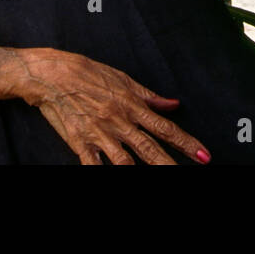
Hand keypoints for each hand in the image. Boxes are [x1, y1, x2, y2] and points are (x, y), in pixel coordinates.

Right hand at [21, 50, 210, 164]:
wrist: (50, 75)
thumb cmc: (86, 72)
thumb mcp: (121, 78)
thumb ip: (148, 96)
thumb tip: (173, 104)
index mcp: (130, 105)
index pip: (164, 127)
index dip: (186, 142)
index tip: (203, 155)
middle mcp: (118, 121)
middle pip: (149, 149)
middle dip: (170, 165)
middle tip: (188, 174)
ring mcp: (99, 134)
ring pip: (125, 162)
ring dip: (140, 173)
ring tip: (155, 182)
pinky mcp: (79, 143)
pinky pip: (94, 166)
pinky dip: (103, 174)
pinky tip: (112, 178)